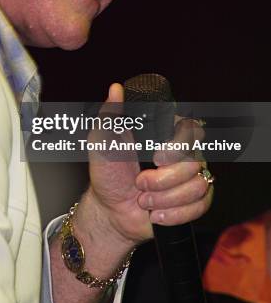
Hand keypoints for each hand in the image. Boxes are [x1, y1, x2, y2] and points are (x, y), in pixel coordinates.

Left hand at [85, 83, 212, 247]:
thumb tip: (115, 89)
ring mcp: (191, 176)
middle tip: (140, 182)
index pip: (192, 128)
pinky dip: (175, 214)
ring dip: (165, 199)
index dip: (179, 146)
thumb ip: (109, 116)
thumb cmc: (107, 174)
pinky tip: (157, 214)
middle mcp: (182, 152)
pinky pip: (201, 205)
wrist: (111, 211)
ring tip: (145, 200)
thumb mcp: (102, 143)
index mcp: (164, 134)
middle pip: (195, 161)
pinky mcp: (196, 200)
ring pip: (198, 186)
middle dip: (163, 180)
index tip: (156, 158)